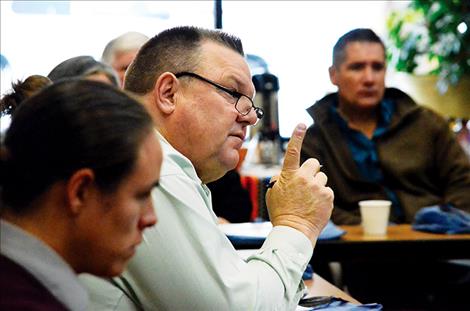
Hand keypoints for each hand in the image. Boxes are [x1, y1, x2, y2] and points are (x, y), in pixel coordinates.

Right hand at [266, 123, 333, 243]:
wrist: (294, 231)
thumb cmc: (282, 213)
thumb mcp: (273, 194)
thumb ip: (279, 180)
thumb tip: (284, 174)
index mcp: (289, 176)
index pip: (292, 152)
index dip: (297, 137)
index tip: (302, 124)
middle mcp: (304, 178)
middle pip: (314, 162)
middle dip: (311, 170)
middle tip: (306, 182)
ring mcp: (317, 187)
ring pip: (322, 177)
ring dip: (317, 185)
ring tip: (309, 199)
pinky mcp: (328, 196)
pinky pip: (327, 190)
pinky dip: (323, 197)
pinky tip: (315, 206)